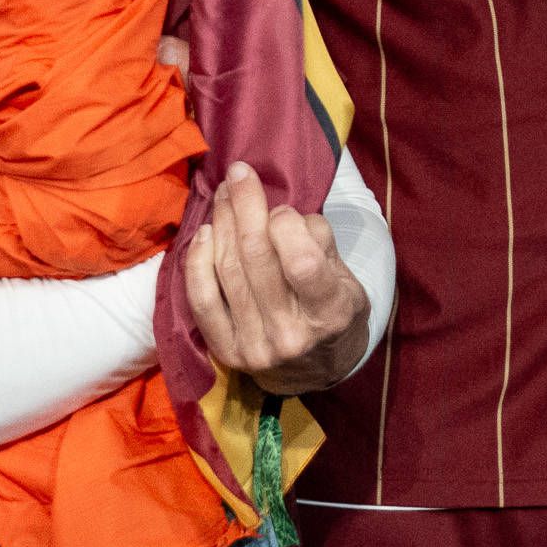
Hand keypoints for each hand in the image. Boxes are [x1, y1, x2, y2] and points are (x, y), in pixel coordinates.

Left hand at [180, 163, 370, 394]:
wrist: (316, 371)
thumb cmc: (335, 311)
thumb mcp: (349, 280)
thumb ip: (321, 244)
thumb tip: (279, 211)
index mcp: (330, 313)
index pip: (302, 262)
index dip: (286, 225)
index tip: (282, 210)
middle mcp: (289, 335)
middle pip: (256, 258)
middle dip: (245, 205)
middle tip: (238, 175)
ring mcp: (254, 347)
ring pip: (228, 271)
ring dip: (222, 223)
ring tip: (223, 194)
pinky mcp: (225, 352)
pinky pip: (201, 300)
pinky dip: (197, 262)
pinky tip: (205, 233)